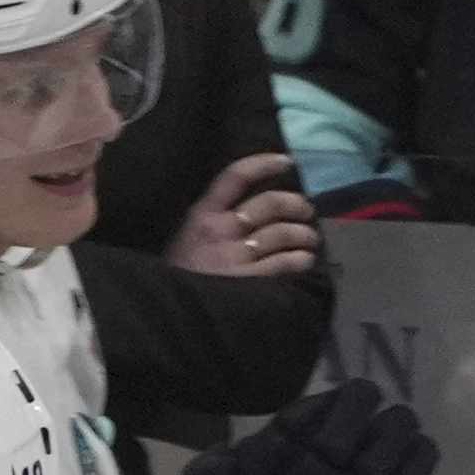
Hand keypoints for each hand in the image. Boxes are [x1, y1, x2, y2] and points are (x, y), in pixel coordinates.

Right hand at [164, 152, 317, 279]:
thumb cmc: (174, 275)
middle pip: (269, 204)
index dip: (264, 164)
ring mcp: (235, 255)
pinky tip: (305, 260)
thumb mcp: (182, 238)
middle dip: (295, 204)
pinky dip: (299, 259)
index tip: (286, 162)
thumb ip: (207, 222)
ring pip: (282, 233)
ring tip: (310, 239)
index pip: (235, 177)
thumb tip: (241, 207)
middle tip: (305, 211)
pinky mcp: (246, 280)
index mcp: (202, 215)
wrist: (165, 312)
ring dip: (304, 234)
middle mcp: (221, 229)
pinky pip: (282, 262)